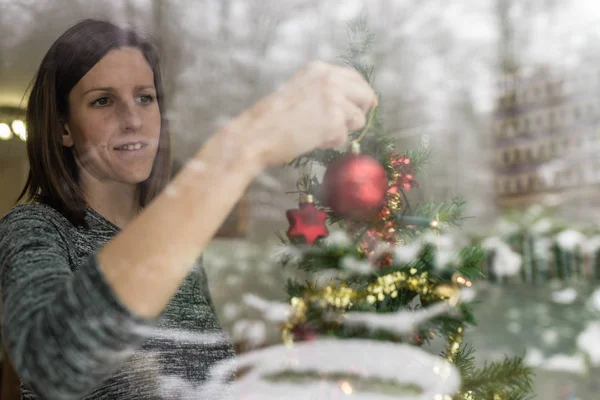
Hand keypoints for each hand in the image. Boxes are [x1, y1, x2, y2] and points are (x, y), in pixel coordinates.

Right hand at [239, 61, 376, 166]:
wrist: (257, 133)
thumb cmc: (272, 119)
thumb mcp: (300, 91)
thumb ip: (324, 92)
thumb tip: (352, 103)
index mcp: (319, 69)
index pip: (355, 77)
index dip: (361, 95)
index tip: (362, 108)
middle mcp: (330, 78)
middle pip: (366, 94)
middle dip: (360, 113)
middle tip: (347, 126)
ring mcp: (334, 98)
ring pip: (359, 119)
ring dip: (343, 131)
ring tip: (319, 135)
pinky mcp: (334, 120)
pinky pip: (346, 137)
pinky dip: (332, 143)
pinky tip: (314, 140)